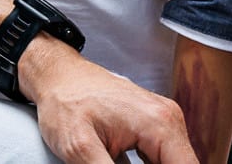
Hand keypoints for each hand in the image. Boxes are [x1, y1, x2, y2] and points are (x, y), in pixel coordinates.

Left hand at [20, 39, 198, 163]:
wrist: (57, 76)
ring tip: (113, 158)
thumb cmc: (65, 101)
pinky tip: (120, 162)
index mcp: (159, 123)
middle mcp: (168, 119)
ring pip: (174, 162)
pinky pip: (164, 158)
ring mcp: (163, 121)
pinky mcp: (154, 127)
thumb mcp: (79, 148)